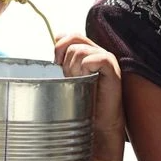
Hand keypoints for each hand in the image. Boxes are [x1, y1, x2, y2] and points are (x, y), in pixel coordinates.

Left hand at [54, 34, 123, 157]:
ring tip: (80, 82)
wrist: (98, 125)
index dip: (58, 47)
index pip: (67, 35)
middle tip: (70, 79)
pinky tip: (88, 80)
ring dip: (74, 68)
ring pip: (80, 50)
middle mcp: (96, 51)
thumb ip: (60, 65)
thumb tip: (48, 55)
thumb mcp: (66, 82)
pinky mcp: (112, 69)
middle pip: (73, 41)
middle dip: (65, 62)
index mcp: (85, 51)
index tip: (57, 66)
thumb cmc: (83, 104)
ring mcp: (105, 58)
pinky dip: (87, 69)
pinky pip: (98, 58)